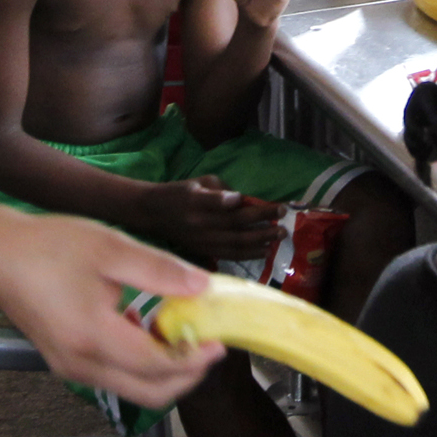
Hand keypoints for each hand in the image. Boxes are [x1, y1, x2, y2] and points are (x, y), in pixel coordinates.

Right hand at [0, 210, 223, 408]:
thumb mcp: (109, 247)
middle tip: (208, 347)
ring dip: (163, 372)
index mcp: (94, 338)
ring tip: (182, 335)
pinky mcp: (65, 362)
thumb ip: (159, 271)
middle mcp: (82, 365)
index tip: (219, 342)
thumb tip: (203, 287)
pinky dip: (139, 364)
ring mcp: (71, 369)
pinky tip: (145, 329)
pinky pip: (113, 376)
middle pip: (149, 393)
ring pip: (132, 388)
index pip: (158, 367)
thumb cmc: (47, 247)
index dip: (194, 360)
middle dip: (186, 376)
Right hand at [134, 175, 280, 264]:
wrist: (153, 214)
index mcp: (195, 200)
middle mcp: (199, 222)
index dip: (240, 202)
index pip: (219, 202)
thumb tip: (246, 201)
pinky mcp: (203, 251)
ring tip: (279, 236)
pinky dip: (249, 254)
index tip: (263, 201)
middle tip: (283, 220)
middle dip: (262, 223)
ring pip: (235, 243)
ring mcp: (202, 240)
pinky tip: (264, 250)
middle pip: (234, 225)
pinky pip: (229, 255)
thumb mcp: (199, 181)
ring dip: (261, 240)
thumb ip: (222, 190)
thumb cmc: (179, 192)